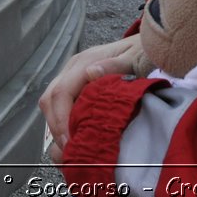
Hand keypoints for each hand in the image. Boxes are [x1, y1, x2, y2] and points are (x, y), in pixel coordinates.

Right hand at [40, 34, 141, 160]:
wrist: (146, 44)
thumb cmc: (142, 53)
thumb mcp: (135, 59)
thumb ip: (114, 66)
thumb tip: (90, 73)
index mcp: (85, 62)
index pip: (61, 92)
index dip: (61, 120)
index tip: (70, 144)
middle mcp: (73, 67)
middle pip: (50, 98)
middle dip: (55, 127)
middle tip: (69, 152)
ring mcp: (73, 74)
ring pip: (51, 102)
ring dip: (57, 125)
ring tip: (72, 148)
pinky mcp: (76, 82)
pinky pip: (60, 102)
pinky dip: (63, 121)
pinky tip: (76, 136)